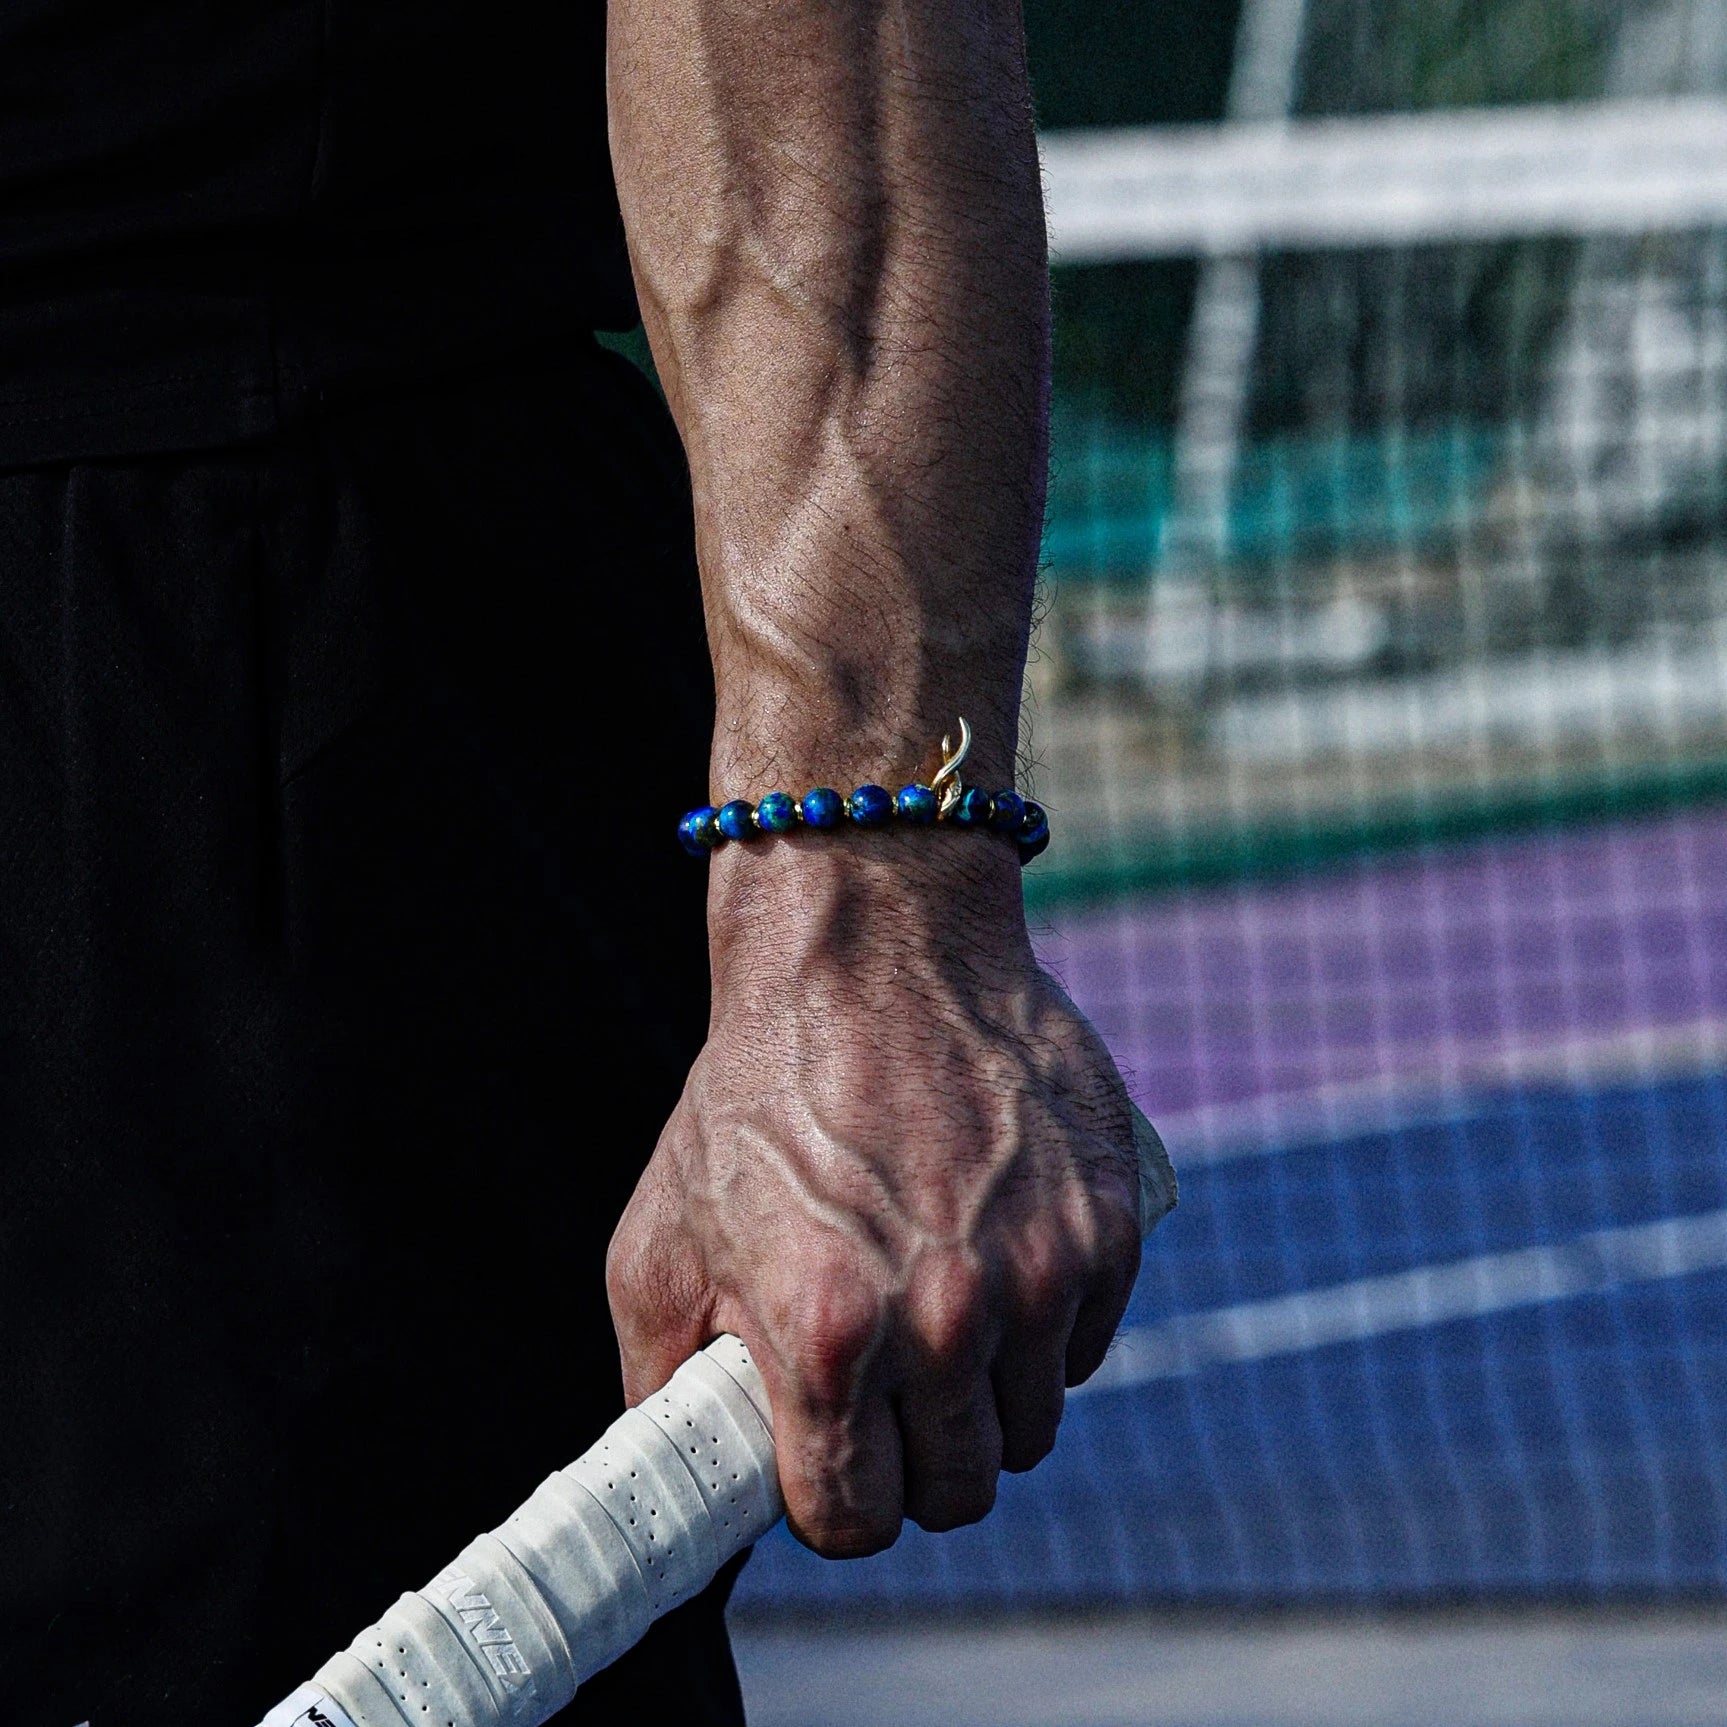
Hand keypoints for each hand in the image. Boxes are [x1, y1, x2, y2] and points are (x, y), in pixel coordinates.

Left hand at [606, 832, 1140, 1556]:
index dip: (834, 1503)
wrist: (873, 946)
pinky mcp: (1111, 1226)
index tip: (831, 1465)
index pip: (854, 1520)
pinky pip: (1087, 1347)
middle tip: (889, 1401)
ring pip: (1031, 1430)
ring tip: (941, 1321)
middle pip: (959, 1493)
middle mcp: (948, 1318)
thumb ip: (664, 1375)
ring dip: (985, 1402)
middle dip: (917, 1465)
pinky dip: (1046, 1331)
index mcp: (828, 1334)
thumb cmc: (759, 1087)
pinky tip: (996, 1263)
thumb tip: (685, 1474)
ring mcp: (1043, 1273)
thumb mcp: (663, 1234)